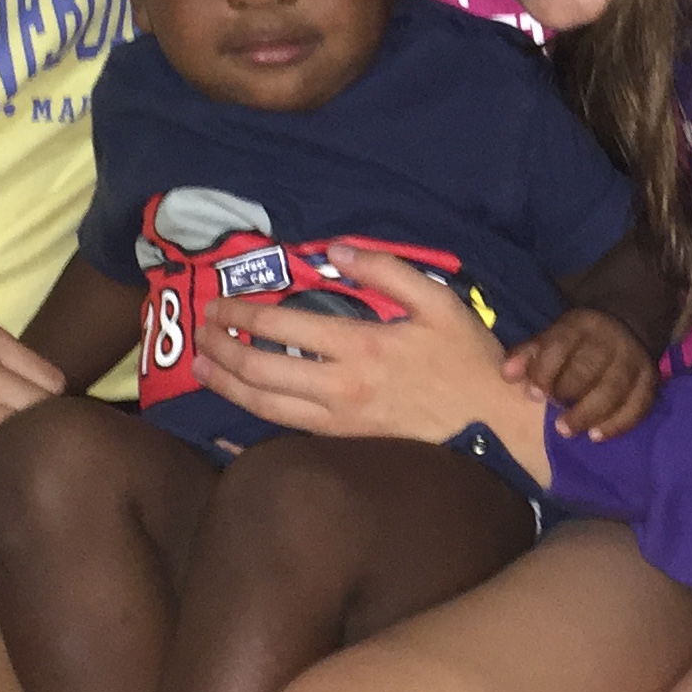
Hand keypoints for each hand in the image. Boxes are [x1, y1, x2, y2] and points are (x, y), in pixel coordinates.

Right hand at [0, 318, 61, 484]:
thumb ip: (0, 368)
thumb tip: (55, 399)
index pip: (51, 383)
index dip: (56, 413)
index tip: (55, 433)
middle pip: (34, 411)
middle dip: (43, 440)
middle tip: (48, 465)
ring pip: (4, 434)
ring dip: (15, 459)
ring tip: (24, 480)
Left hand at [190, 246, 518, 440]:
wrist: (491, 425)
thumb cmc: (466, 359)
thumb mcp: (439, 302)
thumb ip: (387, 270)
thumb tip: (335, 250)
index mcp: (361, 346)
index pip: (282, 328)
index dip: (242, 314)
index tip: (219, 302)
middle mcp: (339, 387)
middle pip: (260, 370)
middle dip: (220, 348)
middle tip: (200, 330)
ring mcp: (338, 420)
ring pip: (264, 406)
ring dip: (225, 383)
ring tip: (202, 365)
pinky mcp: (342, 441)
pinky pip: (284, 429)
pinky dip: (250, 415)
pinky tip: (235, 402)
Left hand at [505, 307, 658, 439]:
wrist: (626, 324)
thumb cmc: (579, 341)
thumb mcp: (553, 337)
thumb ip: (528, 355)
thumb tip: (507, 375)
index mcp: (580, 325)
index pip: (560, 345)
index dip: (544, 371)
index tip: (533, 394)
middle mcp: (609, 341)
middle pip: (588, 368)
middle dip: (566, 393)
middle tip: (550, 412)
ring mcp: (633, 360)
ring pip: (614, 389)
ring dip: (589, 413)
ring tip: (568, 430)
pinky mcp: (650, 380)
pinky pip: (638, 405)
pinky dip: (618, 424)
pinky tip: (597, 436)